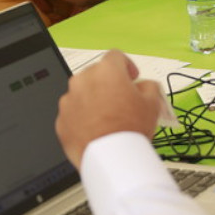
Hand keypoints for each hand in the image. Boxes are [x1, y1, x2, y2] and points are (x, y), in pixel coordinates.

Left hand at [56, 51, 163, 167]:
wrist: (110, 158)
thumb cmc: (130, 129)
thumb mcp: (152, 103)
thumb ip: (149, 86)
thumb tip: (144, 85)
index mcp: (106, 71)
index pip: (116, 56)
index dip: (126, 66)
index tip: (131, 77)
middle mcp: (83, 80)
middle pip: (97, 75)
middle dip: (108, 85)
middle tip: (121, 102)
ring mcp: (69, 100)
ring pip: (83, 93)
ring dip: (94, 101)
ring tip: (109, 120)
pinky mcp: (61, 119)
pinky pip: (73, 113)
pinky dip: (82, 117)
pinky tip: (96, 130)